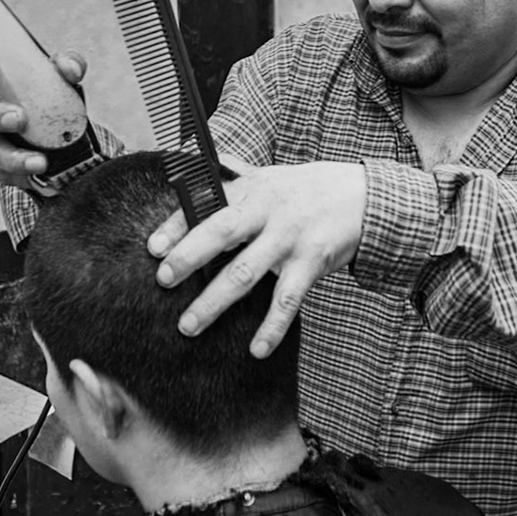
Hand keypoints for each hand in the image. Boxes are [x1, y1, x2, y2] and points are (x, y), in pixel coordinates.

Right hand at [0, 50, 85, 187]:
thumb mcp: (60, 76)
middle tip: (18, 119)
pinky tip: (38, 171)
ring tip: (39, 160)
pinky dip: (21, 173)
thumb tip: (70, 70)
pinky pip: (0, 172)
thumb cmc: (46, 94)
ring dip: (10, 156)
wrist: (60, 133)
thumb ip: (67, 64)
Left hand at [146, 157, 366, 358]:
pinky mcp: (311, 263)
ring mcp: (289, 239)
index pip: (206, 205)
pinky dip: (272, 327)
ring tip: (188, 326)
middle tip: (163, 280)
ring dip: (215, 301)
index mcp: (250, 189)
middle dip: (189, 256)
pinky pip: (287, 300)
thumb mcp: (269, 176)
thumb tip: (189, 166)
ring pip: (246, 273)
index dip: (177, 225)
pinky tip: (256, 350)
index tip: (152, 247)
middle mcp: (267, 212)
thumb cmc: (306, 190)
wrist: (364, 197)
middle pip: (221, 232)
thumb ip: (232, 175)